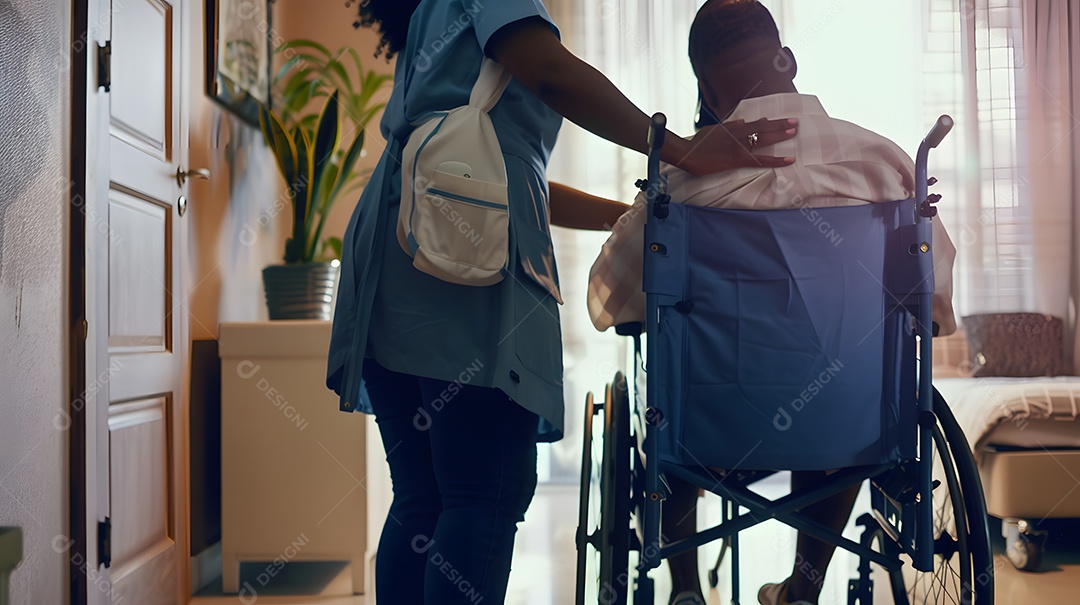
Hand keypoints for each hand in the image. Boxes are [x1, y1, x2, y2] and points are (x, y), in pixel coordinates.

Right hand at [674, 117, 797, 175]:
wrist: (687, 154)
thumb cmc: (697, 144)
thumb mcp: (713, 130)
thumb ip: (729, 126)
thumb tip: (742, 122)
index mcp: (732, 128)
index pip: (755, 123)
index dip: (770, 121)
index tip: (781, 120)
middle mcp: (738, 134)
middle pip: (763, 128)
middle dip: (780, 125)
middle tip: (795, 123)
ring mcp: (739, 147)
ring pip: (763, 139)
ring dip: (780, 135)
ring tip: (794, 133)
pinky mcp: (738, 160)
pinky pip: (761, 160)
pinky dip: (776, 160)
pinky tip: (788, 160)